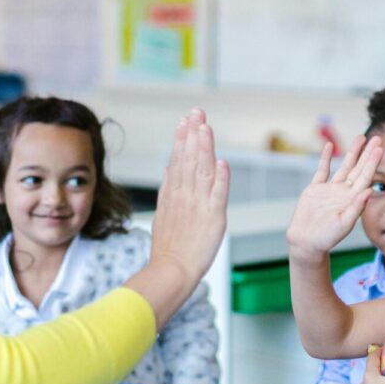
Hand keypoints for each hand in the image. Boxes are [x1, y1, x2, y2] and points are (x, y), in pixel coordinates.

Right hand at [147, 109, 230, 290]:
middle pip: (190, 160)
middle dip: (193, 134)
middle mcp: (185, 196)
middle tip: (196, 112)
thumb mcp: (162, 214)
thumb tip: (167, 168)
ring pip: (202, 171)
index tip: (185, 120)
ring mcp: (199, 206)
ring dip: (204, 148)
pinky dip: (220, 179)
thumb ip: (167, 190)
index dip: (183, 139)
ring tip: (205, 127)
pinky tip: (222, 162)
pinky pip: (218, 195)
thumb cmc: (169, 249)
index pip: (179, 160)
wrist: (172, 271)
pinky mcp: (213, 219)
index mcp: (174, 194)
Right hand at [285, 135, 382, 257]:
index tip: (380, 148)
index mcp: (353, 199)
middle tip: (377, 137)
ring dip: (352, 152)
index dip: (373, 162)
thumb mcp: (344, 223)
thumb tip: (370, 189)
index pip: (366, 176)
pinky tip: (329, 146)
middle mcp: (344, 192)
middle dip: (367, 153)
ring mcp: (330, 189)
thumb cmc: (326, 237)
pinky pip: (322, 170)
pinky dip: (325, 158)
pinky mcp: (315, 189)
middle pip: (358, 168)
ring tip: (360, 138)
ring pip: (344, 166)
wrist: (306, 242)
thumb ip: (357, 206)